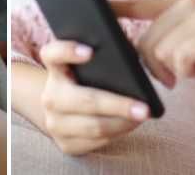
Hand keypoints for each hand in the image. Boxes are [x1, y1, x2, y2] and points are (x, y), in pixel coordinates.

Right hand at [35, 40, 150, 154]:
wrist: (64, 112)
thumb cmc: (87, 82)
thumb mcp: (89, 68)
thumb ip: (104, 59)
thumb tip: (132, 62)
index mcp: (56, 69)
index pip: (52, 54)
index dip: (68, 50)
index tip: (90, 52)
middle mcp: (50, 96)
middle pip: (85, 100)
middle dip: (118, 105)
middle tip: (144, 108)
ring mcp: (54, 123)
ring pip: (94, 127)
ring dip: (123, 123)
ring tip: (142, 116)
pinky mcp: (65, 144)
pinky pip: (96, 142)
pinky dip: (118, 134)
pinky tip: (130, 125)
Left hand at [112, 0, 194, 91]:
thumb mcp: (194, 44)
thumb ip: (169, 41)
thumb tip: (139, 53)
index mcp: (179, 4)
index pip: (138, 5)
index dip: (113, 7)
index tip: (91, 8)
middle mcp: (188, 4)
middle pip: (144, 42)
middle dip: (154, 67)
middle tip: (175, 77)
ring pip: (160, 52)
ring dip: (173, 71)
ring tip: (193, 70)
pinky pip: (180, 59)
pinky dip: (188, 72)